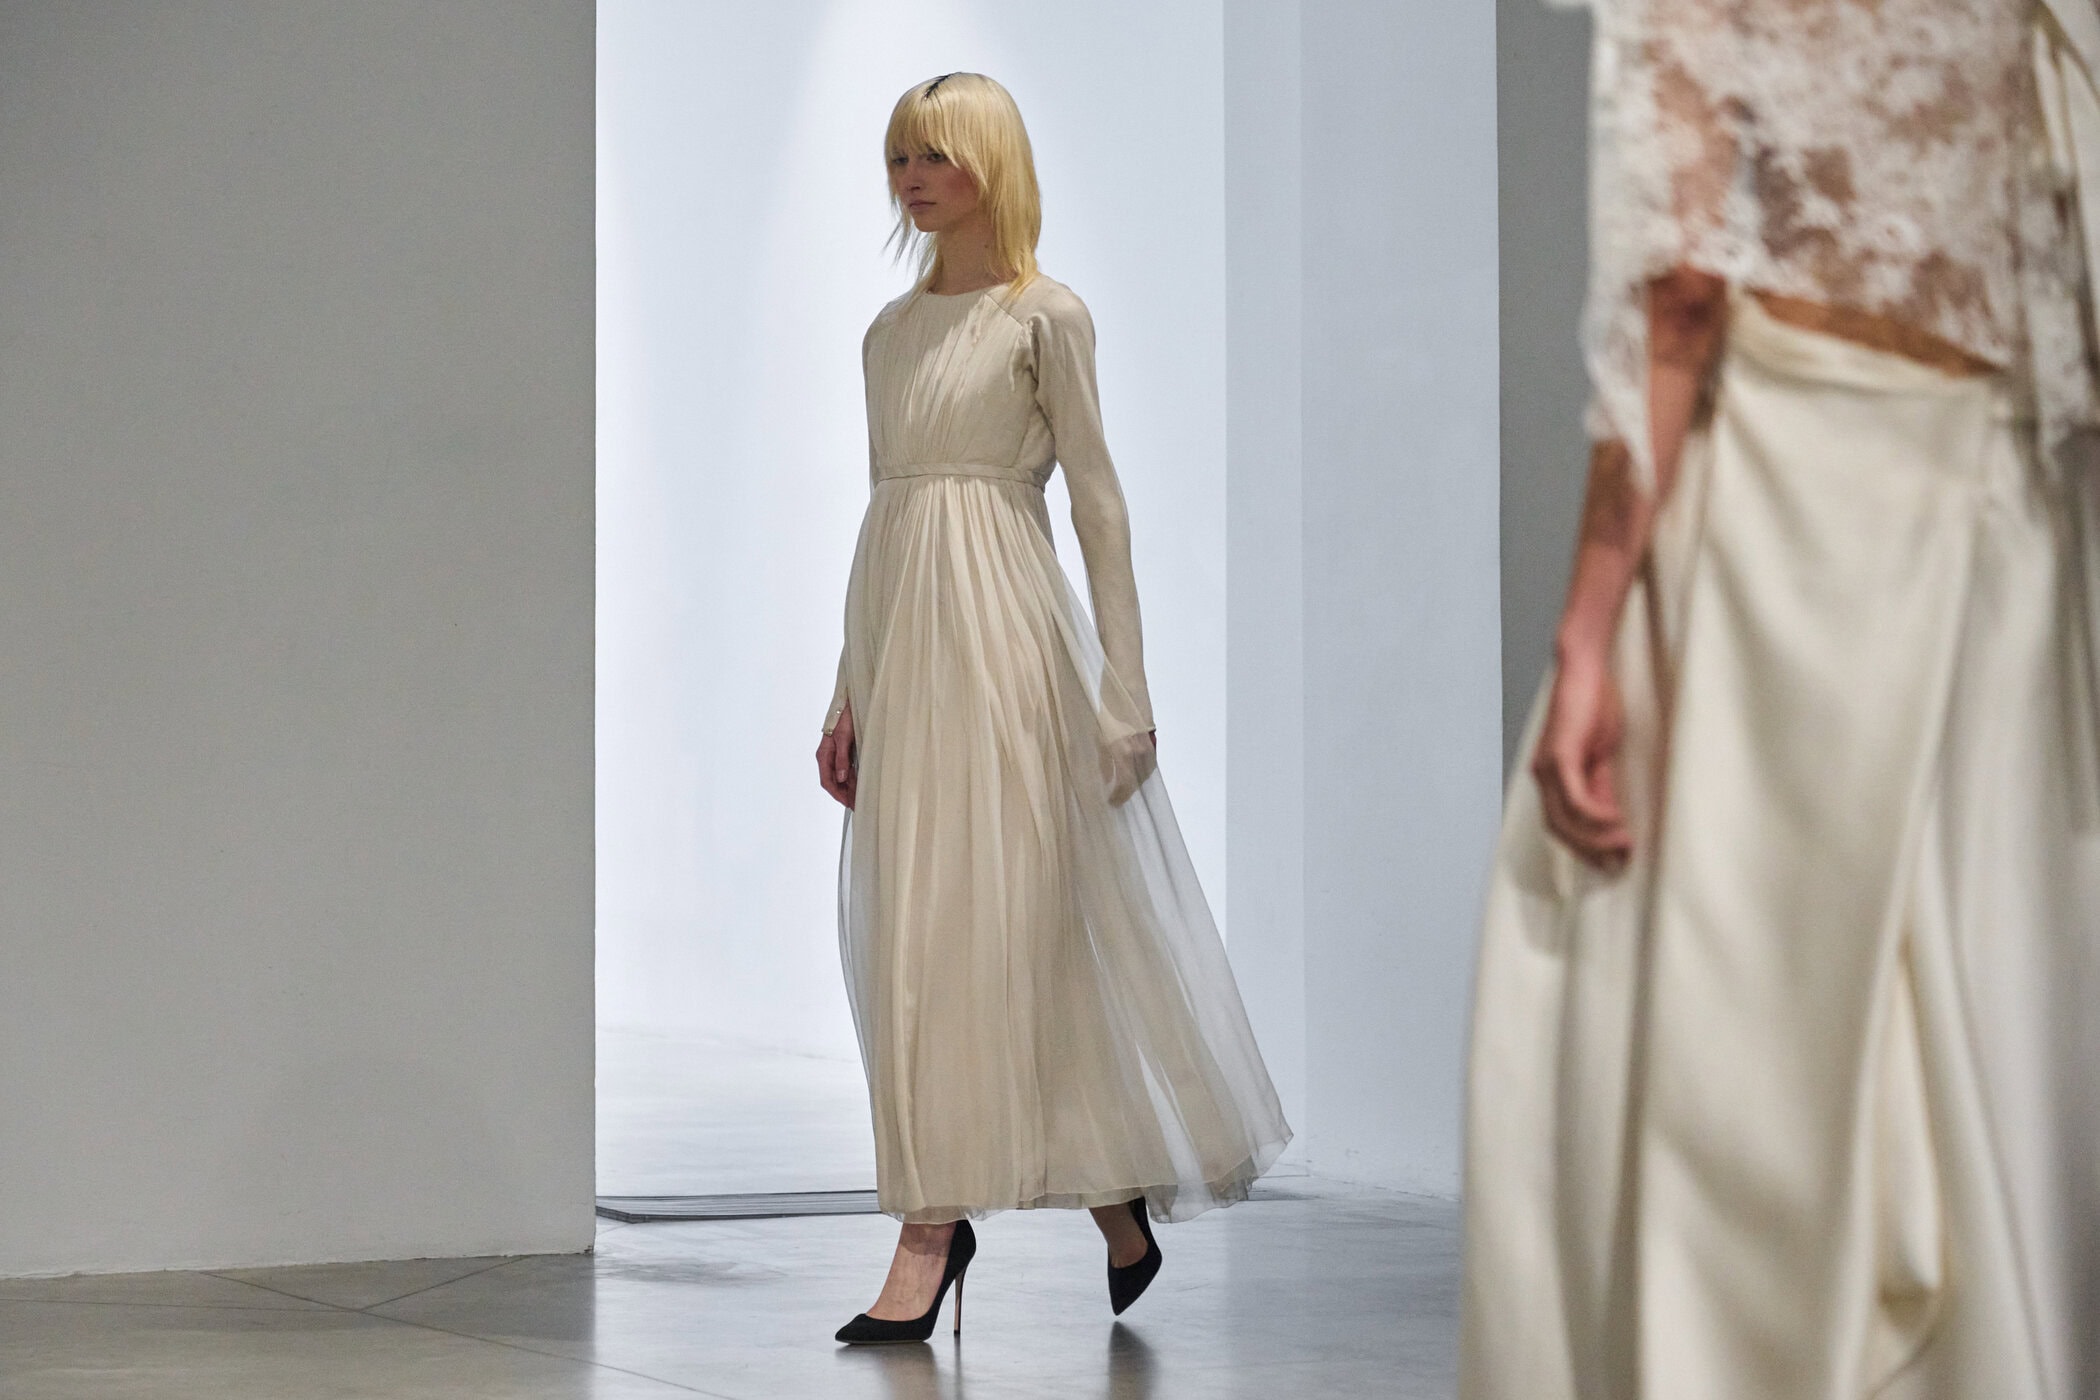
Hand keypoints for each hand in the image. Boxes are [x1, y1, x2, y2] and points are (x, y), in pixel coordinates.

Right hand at [816, 702, 856, 809]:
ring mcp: (836, 755)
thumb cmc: (845, 717)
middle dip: (845, 795)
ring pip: (841, 778)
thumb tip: (840, 778)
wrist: (850, 703)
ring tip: (861, 799)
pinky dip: (853, 779)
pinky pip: (847, 770)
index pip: (827, 781)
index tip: (849, 804)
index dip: (838, 794)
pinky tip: (861, 785)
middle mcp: (828, 757)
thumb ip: (842, 758)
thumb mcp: (844, 738)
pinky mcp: (844, 752)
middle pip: (834, 782)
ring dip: (850, 789)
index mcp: (823, 755)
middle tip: (858, 805)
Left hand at [1529, 647, 1630, 871]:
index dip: (1584, 848)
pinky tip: (1616, 822)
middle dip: (1590, 851)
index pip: (1561, 826)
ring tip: (1624, 845)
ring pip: (1565, 819)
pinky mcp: (1559, 756)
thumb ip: (1602, 787)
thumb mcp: (1601, 755)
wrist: (1585, 669)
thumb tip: (1613, 821)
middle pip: (1559, 830)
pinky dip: (1595, 815)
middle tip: (1620, 861)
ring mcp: (1547, 767)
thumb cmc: (1594, 707)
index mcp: (1552, 778)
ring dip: (1595, 838)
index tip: (1611, 863)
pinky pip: (1574, 798)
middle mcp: (1543, 776)